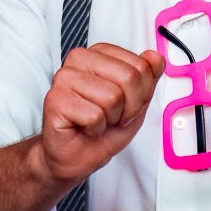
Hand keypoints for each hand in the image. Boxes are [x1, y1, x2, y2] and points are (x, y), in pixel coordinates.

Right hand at [37, 43, 163, 185]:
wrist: (77, 155)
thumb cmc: (102, 129)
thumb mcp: (136, 102)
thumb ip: (148, 77)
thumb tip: (154, 58)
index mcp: (99, 54)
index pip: (139, 64)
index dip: (141, 93)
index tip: (127, 104)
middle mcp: (79, 60)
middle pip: (129, 77)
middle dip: (129, 107)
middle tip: (114, 117)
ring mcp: (64, 78)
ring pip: (112, 97)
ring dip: (111, 119)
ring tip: (98, 122)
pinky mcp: (55, 100)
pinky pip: (95, 116)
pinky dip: (95, 129)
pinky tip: (85, 127)